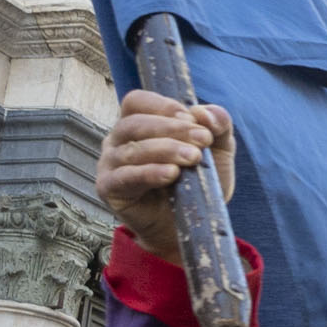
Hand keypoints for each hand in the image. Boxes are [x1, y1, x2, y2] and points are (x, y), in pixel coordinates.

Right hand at [98, 87, 235, 264]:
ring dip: (165, 150)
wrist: (194, 225)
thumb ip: (218, 127)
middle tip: (202, 140)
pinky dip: (149, 173)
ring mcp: (110, 164)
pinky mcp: (109, 189)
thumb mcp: (218, 151)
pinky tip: (171, 174)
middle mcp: (118, 140)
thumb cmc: (199, 182)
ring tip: (193, 158)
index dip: (163, 106)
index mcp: (139, 123)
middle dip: (171, 129)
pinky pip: (124, 177)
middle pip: (134, 123)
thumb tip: (205, 111)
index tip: (192, 118)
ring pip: (131, 149)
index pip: (137, 101)